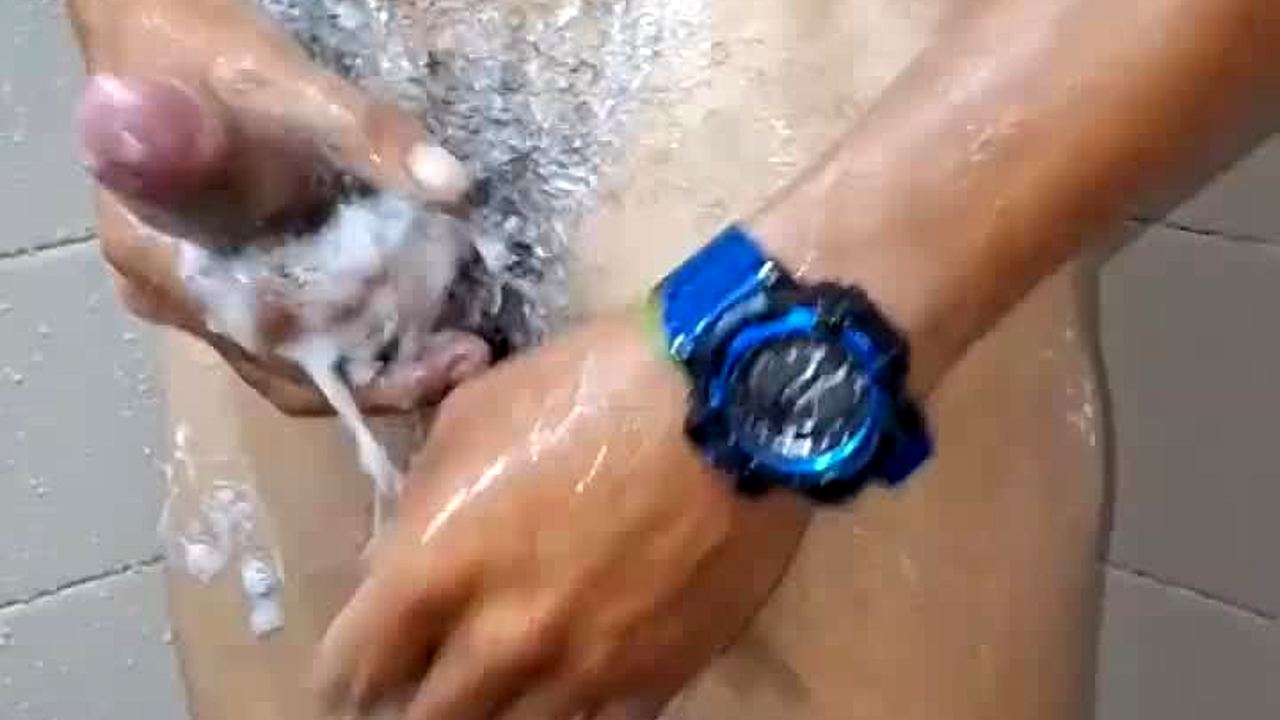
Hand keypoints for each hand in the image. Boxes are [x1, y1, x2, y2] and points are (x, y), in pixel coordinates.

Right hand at [68, 0, 487, 413]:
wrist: (160, 46)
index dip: (362, 370)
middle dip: (387, 376)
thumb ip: (362, 133)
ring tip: (460, 349)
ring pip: (297, 363)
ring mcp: (200, 300)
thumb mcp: (283, 80)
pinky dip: (362, 336)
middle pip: (288, 372)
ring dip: (381, 363)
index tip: (442, 361)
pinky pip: (300, 334)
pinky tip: (422, 323)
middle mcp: (174, 298)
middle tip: (469, 357)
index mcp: (164, 260)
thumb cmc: (206, 56)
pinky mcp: (233, 288)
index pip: (274, 346)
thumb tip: (448, 184)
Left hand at [314, 313, 810, 718]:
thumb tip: (409, 544)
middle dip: (410, 701)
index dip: (345, 670)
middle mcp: (499, 637)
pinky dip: (573, 712)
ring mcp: (581, 667)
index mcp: (436, 565)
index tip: (356, 666)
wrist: (734, 400)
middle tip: (419, 681)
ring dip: (490, 711)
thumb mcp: (476, 410)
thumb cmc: (594, 385)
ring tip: (494, 688)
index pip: (351, 664)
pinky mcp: (655, 678)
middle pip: (423, 719)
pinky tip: (571, 686)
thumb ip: (427, 492)